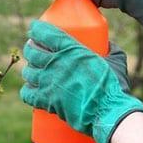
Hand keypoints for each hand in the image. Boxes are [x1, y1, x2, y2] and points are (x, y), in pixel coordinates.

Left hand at [20, 20, 142, 142]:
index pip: (46, 33)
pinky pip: (27, 93)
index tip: (34, 29)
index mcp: (71, 50)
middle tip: (33, 50)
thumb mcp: (115, 61)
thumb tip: (108, 45)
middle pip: (32, 52)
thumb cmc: (113, 87)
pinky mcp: (47, 100)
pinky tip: (31, 90)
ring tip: (33, 71)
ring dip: (29, 70)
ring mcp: (49, 82)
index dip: (36, 29)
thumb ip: (111, 50)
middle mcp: (56, 64)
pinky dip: (27, 91)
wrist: (108, 113)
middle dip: (30, 49)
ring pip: (28, 72)